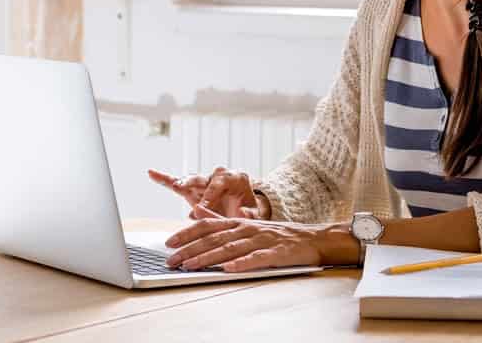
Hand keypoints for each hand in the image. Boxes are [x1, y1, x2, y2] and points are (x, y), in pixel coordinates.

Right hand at [147, 167, 269, 219]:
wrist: (244, 209)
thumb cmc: (249, 210)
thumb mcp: (255, 213)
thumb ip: (251, 214)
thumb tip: (243, 213)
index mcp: (234, 177)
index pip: (220, 183)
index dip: (210, 195)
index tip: (202, 207)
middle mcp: (217, 175)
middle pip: (204, 178)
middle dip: (195, 186)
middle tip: (185, 191)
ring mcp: (204, 182)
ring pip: (191, 179)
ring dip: (182, 182)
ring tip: (173, 184)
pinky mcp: (192, 190)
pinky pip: (177, 183)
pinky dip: (164, 179)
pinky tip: (151, 173)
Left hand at [163, 204, 345, 272]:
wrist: (311, 239)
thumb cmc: (276, 234)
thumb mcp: (246, 223)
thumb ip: (219, 219)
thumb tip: (194, 212)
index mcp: (239, 221)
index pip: (208, 225)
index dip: (187, 233)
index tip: (169, 243)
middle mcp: (247, 228)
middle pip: (214, 238)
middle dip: (190, 249)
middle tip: (171, 260)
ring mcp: (262, 240)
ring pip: (230, 248)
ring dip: (209, 257)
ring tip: (191, 266)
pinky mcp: (276, 252)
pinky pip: (256, 258)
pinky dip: (242, 264)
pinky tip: (229, 269)